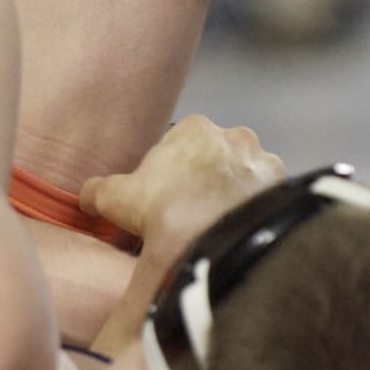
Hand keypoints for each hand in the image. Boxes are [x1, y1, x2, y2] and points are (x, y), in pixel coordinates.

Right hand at [79, 116, 284, 246]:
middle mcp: (234, 135)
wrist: (220, 240)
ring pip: (243, 176)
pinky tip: (241, 231)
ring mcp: (263, 161)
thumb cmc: (166, 211)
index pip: (177, 144)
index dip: (166, 173)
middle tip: (190, 214)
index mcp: (194, 128)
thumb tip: (85, 196)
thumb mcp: (116, 199)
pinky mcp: (284, 189)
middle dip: (203, 181)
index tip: (161, 198)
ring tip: (219, 226)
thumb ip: (97, 192)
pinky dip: (256, 211)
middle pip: (213, 158)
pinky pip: (267, 197)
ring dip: (232, 194)